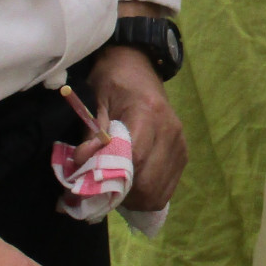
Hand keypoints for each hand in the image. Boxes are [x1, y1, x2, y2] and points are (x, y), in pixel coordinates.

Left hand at [90, 43, 185, 209]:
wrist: (138, 65)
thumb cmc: (113, 81)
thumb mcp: (95, 100)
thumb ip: (91, 132)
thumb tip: (82, 162)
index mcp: (147, 113)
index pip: (135, 159)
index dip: (112, 177)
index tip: (90, 181)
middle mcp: (169, 130)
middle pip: (149, 183)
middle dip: (123, 195)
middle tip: (101, 192)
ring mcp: (179, 143)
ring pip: (159, 192)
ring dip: (135, 200)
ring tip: (117, 190)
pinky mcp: (182, 153)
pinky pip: (167, 188)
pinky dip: (148, 195)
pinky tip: (133, 186)